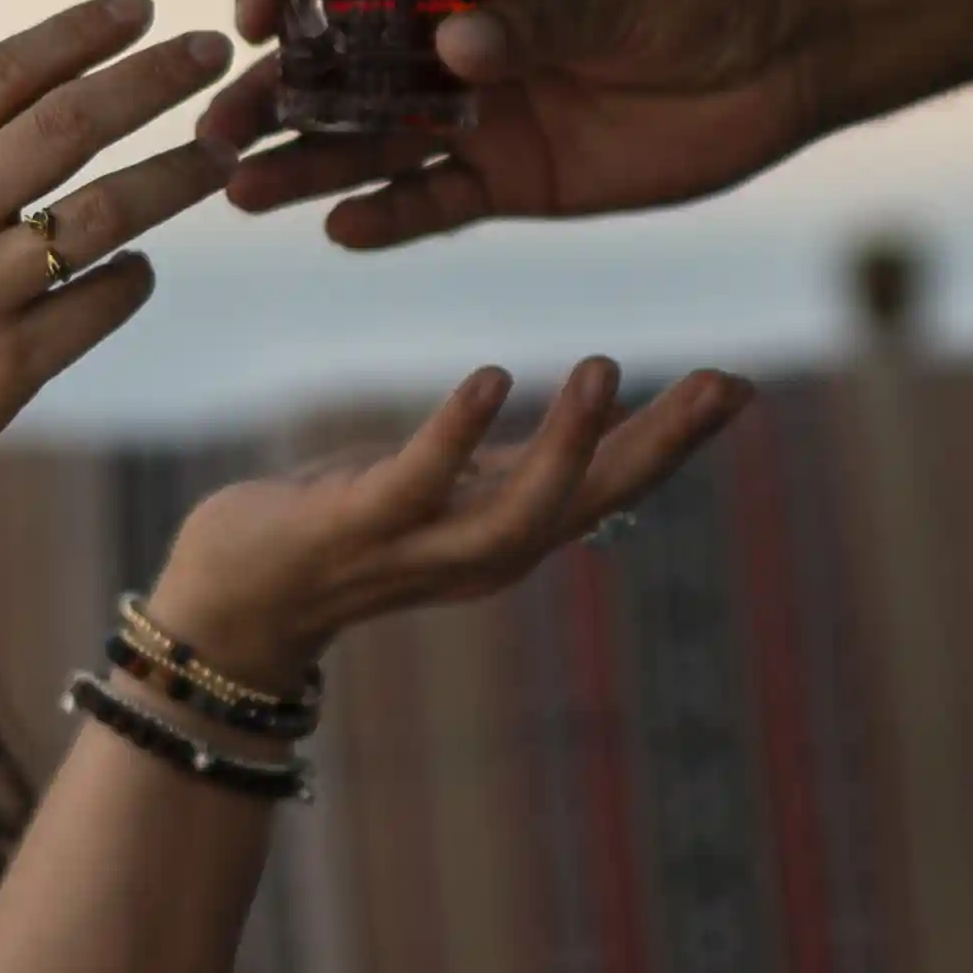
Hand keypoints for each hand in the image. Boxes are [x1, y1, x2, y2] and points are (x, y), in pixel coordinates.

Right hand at [0, 0, 227, 558]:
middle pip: (71, 122)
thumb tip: (37, 105)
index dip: (78, 33)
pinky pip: (102, 300)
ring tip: (219, 155)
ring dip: (176, 174)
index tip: (137, 9)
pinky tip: (140, 266)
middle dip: (153, 78)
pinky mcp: (8, 368)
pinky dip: (133, 276)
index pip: (0, 74)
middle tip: (209, 51)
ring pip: (109, 209)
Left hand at [141, 356, 757, 689]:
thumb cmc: (341, 529)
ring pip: (518, 514)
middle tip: (722, 385)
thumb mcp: (449, 488)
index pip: (612, 486)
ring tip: (603, 367)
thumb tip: (602, 412)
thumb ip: (517, 461)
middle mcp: (480, 554)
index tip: (740, 386)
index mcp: (508, 532)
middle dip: (661, 448)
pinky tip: (490, 377)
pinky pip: (416, 482)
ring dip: (568, 446)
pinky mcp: (354, 529)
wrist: (231, 605)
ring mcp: (419, 549)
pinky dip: (455, 433)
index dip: (677, 441)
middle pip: (593, 504)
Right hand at [201, 0, 814, 251]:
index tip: (254, 18)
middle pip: (339, 70)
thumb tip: (454, 45)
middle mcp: (451, 43)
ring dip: (304, 164)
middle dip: (274, 96)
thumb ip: (535, 24)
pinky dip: (385, 217)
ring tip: (240, 190)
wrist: (778, 64)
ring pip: (368, 143)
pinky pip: (430, 203)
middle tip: (215, 133)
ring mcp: (475, 114)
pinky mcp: (508, 181)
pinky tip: (337, 230)